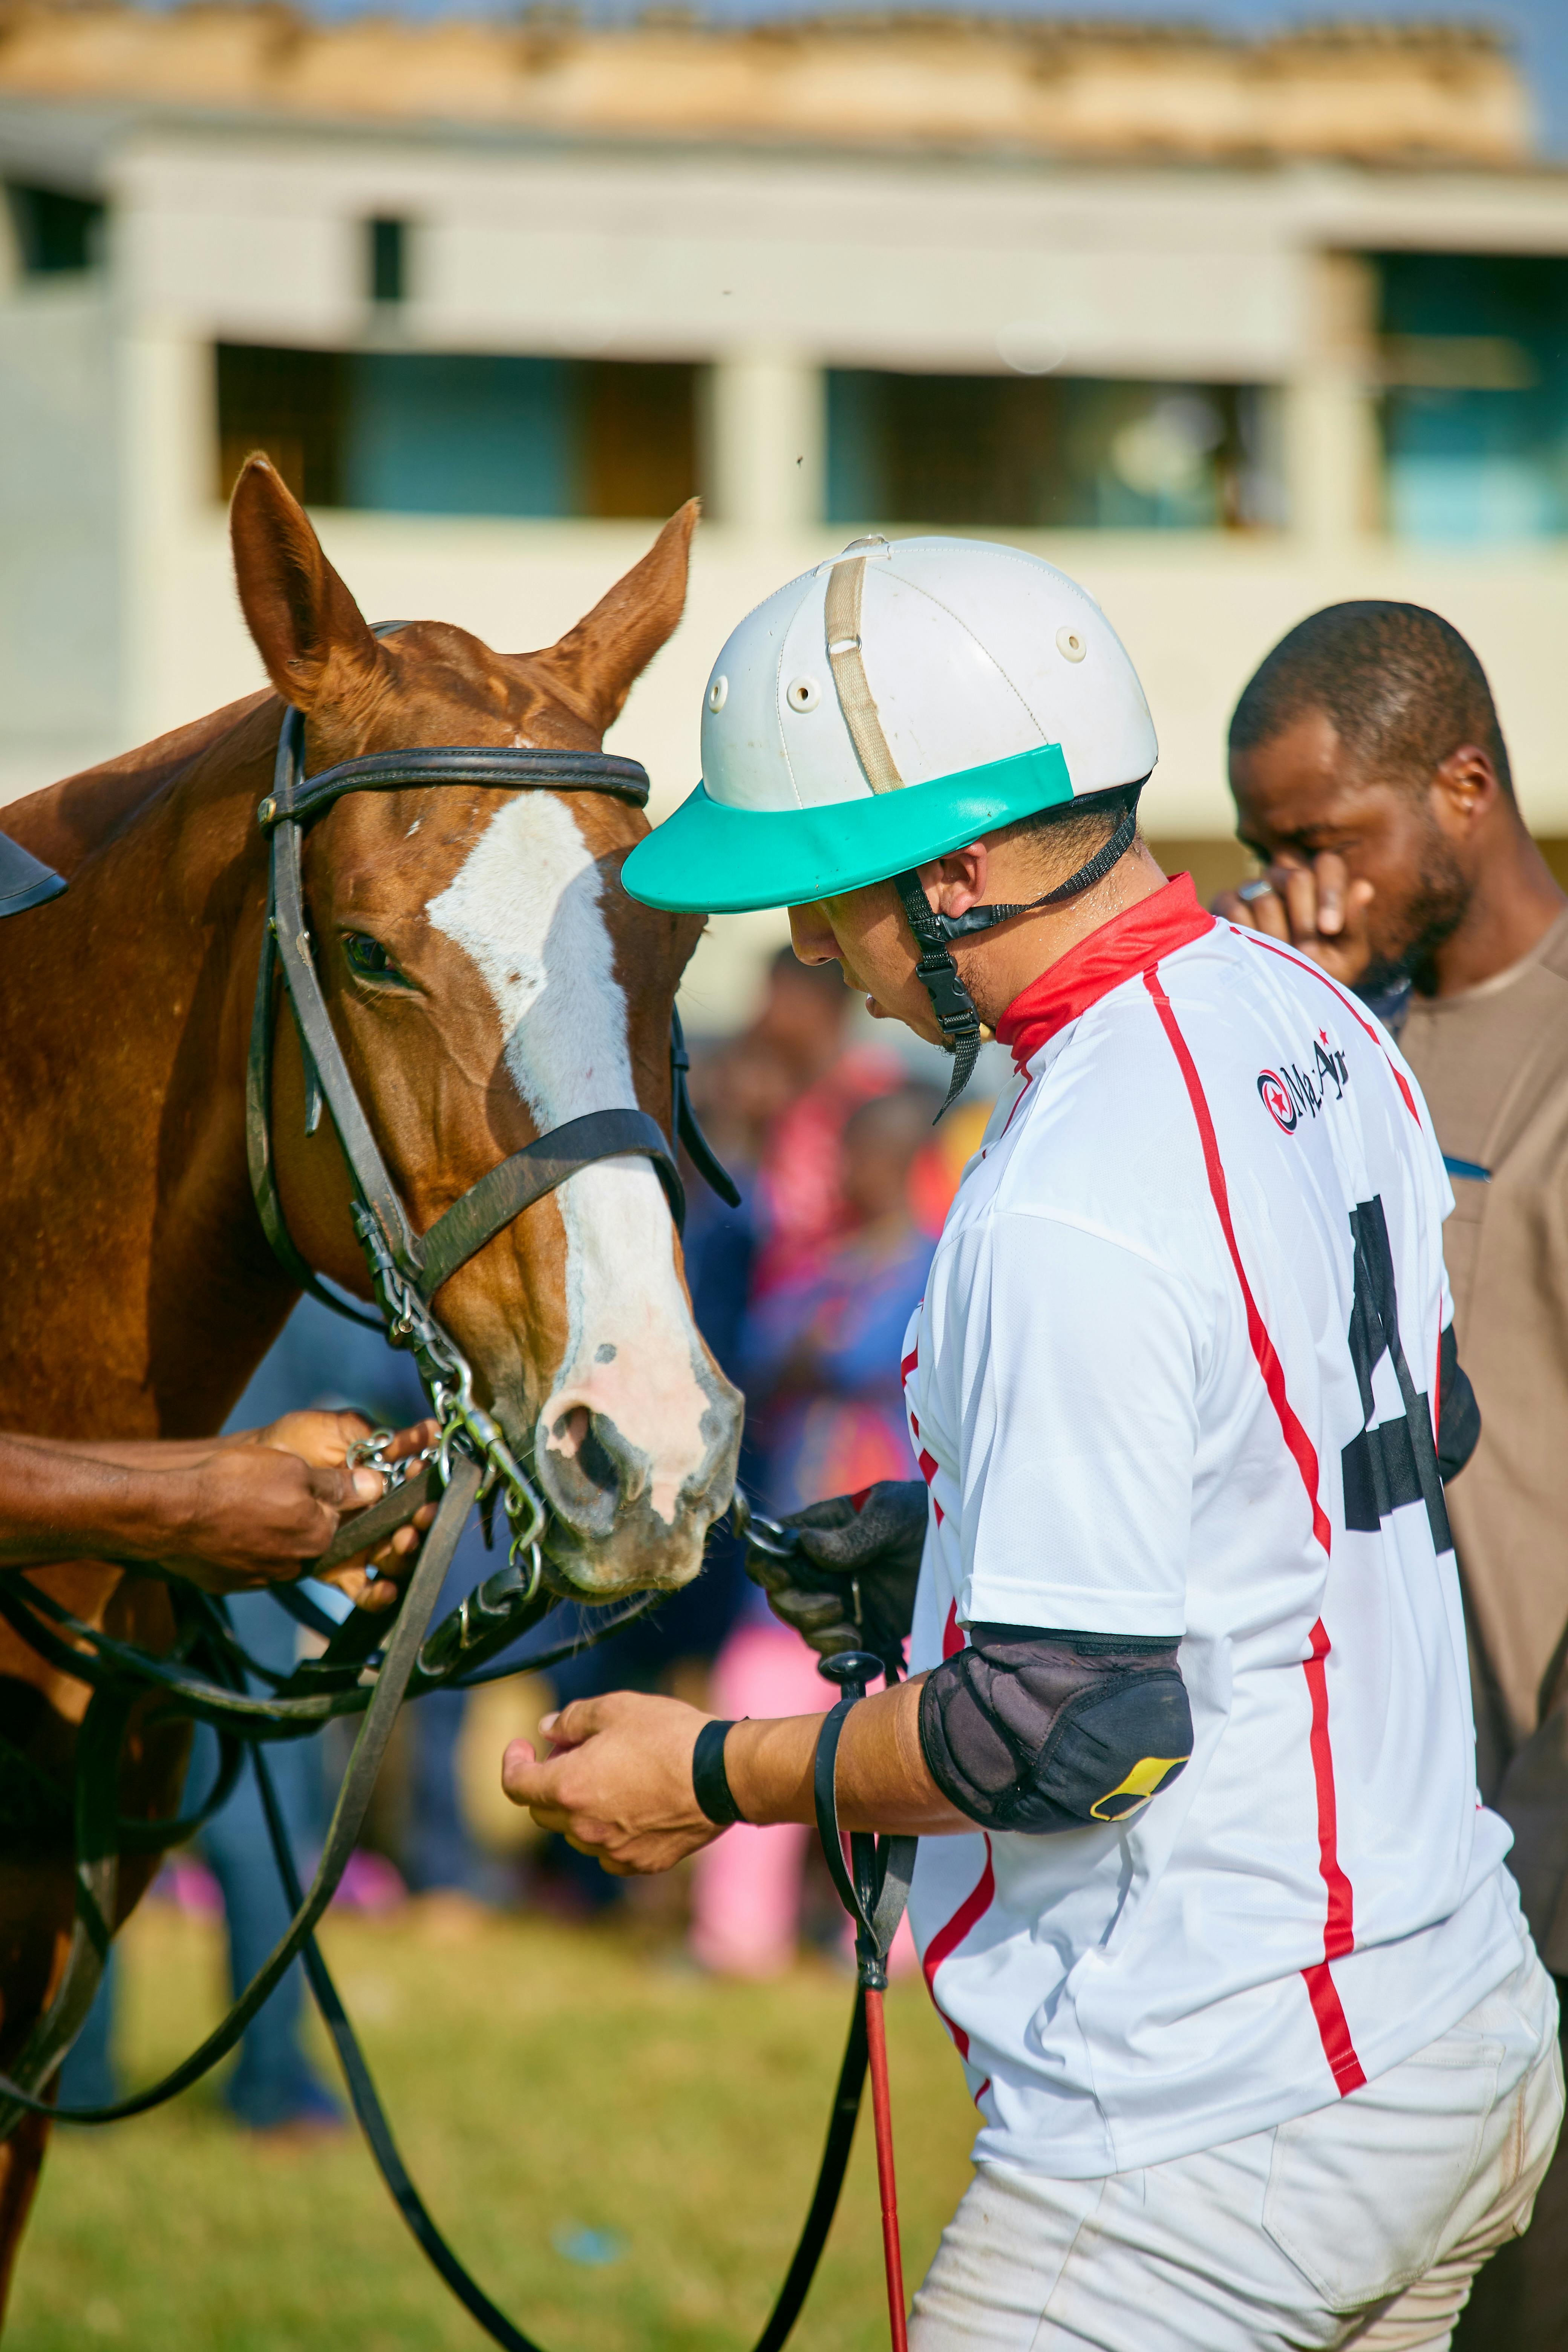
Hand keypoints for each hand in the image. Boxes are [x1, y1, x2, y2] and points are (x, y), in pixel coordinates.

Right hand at [165, 1411, 439, 1608]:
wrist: (172, 1514)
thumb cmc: (235, 1484)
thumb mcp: (293, 1469)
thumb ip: (337, 1484)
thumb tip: (375, 1486)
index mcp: (319, 1537)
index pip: (342, 1517)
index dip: (331, 1494)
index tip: (312, 1481)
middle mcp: (297, 1566)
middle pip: (311, 1536)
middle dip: (301, 1514)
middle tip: (270, 1488)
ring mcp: (262, 1577)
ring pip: (280, 1548)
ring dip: (272, 1529)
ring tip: (246, 1502)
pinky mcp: (232, 1581)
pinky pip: (249, 1560)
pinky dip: (245, 1543)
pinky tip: (228, 1522)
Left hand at [500, 1691, 722, 1874]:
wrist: (723, 1775)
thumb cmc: (669, 1735)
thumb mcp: (617, 1709)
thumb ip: (573, 1719)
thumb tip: (546, 1729)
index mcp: (569, 1787)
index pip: (517, 1785)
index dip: (513, 1763)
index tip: (522, 1747)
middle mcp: (583, 1827)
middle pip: (543, 1812)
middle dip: (549, 1783)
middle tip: (573, 1754)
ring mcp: (612, 1850)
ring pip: (577, 1833)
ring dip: (580, 1807)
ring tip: (611, 1776)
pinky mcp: (641, 1863)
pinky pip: (609, 1852)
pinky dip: (608, 1831)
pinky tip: (633, 1806)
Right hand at [746, 1480, 926, 1665]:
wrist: (968, 1555)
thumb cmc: (927, 1517)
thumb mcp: (893, 1514)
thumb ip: (853, 1534)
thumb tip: (808, 1545)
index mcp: (821, 1531)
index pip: (772, 1547)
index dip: (767, 1565)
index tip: (784, 1577)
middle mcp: (823, 1569)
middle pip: (779, 1595)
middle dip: (797, 1606)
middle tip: (833, 1605)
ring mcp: (841, 1601)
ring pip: (803, 1627)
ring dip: (818, 1632)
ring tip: (851, 1628)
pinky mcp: (863, 1630)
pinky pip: (831, 1653)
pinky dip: (835, 1656)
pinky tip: (856, 1645)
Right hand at [1213, 855, 1375, 987]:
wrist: (1280, 1002)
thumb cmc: (1320, 976)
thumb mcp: (1348, 957)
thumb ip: (1356, 923)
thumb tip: (1363, 887)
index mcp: (1322, 885)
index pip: (1328, 864)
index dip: (1330, 893)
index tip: (1329, 929)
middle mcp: (1288, 879)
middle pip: (1297, 878)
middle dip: (1305, 921)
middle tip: (1305, 950)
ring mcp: (1255, 889)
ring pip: (1264, 899)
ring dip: (1275, 938)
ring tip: (1279, 959)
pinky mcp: (1227, 903)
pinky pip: (1235, 909)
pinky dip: (1247, 936)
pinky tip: (1254, 953)